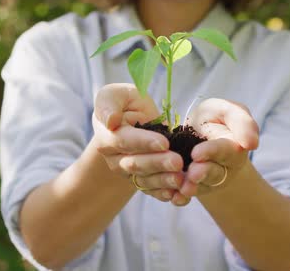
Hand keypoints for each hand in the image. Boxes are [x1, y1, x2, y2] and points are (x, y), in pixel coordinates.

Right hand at [92, 83, 184, 201]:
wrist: (133, 118)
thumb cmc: (125, 102)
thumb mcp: (116, 94)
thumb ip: (108, 104)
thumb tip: (110, 121)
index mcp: (107, 136)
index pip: (124, 141)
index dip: (143, 143)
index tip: (164, 142)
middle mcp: (115, 158)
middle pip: (136, 164)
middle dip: (158, 163)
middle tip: (178, 162)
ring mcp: (128, 172)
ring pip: (145, 180)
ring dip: (164, 181)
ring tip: (182, 179)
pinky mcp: (142, 180)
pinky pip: (153, 190)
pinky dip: (165, 194)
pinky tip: (179, 195)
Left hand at [174, 98, 258, 202]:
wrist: (196, 131)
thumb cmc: (213, 119)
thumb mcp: (226, 111)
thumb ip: (242, 121)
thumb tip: (251, 143)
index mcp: (234, 148)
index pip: (225, 151)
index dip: (212, 152)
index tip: (197, 153)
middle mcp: (223, 168)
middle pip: (215, 173)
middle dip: (203, 173)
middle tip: (193, 173)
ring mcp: (207, 180)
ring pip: (202, 186)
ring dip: (192, 187)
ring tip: (184, 188)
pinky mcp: (191, 187)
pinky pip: (186, 195)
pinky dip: (181, 198)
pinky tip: (175, 198)